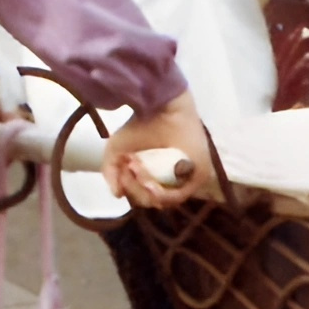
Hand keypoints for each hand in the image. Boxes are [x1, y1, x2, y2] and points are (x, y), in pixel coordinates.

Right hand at [102, 92, 212, 209]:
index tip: (124, 169)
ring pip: (165, 200)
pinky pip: (179, 195)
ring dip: (146, 191)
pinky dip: (162, 194)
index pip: (144, 194)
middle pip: (153, 200)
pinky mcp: (198, 175)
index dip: (130, 188)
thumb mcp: (117, 151)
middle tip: (131, 168)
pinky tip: (150, 182)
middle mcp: (173, 178)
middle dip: (137, 190)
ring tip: (138, 171)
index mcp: (157, 173)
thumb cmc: (140, 125)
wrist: (161, 108)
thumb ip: (111, 173)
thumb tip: (118, 195)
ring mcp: (187, 178)